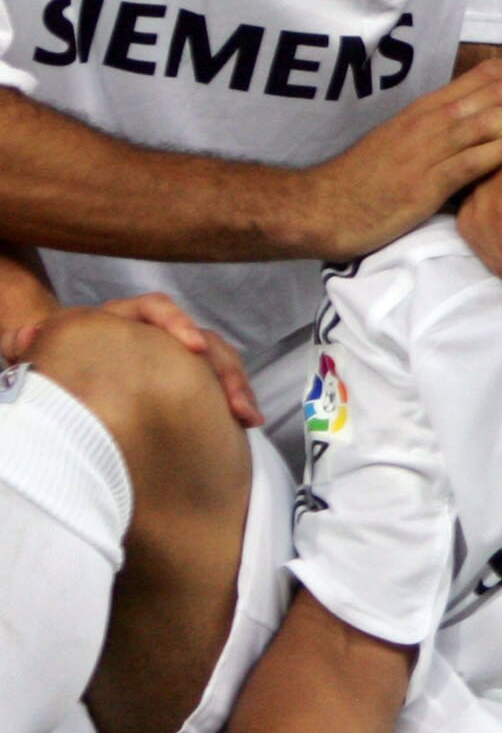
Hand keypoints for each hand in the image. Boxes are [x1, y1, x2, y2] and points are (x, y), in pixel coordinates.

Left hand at [3, 296, 259, 430]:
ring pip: (215, 364)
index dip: (177, 324)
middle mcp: (154, 336)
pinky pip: (214, 387)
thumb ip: (23, 341)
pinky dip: (231, 402)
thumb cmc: (48, 356)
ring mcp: (171, 360)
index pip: (155, 309)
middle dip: (223, 368)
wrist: (58, 367)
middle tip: (234, 399)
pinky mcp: (182, 384)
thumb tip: (25, 340)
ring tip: (248, 417)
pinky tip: (243, 424)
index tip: (189, 347)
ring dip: (236, 388)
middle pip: (200, 340)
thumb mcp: (30, 347)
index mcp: (122, 320)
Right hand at [303, 59, 501, 261]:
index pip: (488, 74)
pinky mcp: (427, 181)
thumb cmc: (370, 179)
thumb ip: (446, 130)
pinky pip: (474, 159)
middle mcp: (432, 120)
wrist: (326, 206)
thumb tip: (486, 125)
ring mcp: (429, 149)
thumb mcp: (411, 143)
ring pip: (493, 119)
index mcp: (430, 107)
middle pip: (499, 90)